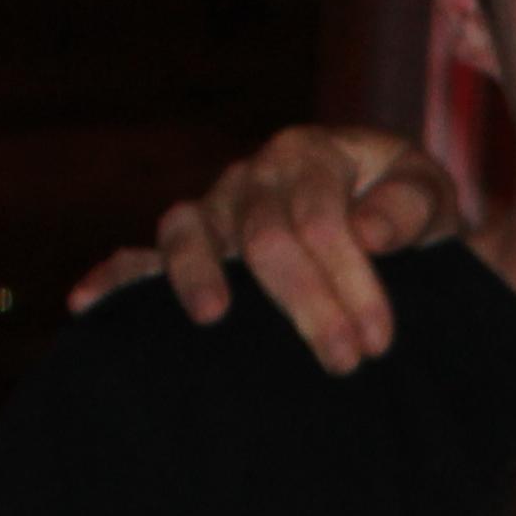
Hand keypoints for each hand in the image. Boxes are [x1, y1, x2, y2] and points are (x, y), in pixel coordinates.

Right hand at [65, 126, 460, 373]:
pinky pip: (141, 257)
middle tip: (343, 362)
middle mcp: (253, 176)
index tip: (379, 340)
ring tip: (213, 318)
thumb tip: (368, 231)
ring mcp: (214, 209)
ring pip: (190, 234)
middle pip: (263, 237)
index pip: (320, 219)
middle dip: (304, 303)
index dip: (350, 281)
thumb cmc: (406, 207)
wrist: (387, 215)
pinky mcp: (192, 244)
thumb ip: (409, 208)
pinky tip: (86, 303)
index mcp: (309, 154)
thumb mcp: (429, 196)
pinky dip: (114, 278)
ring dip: (199, 277)